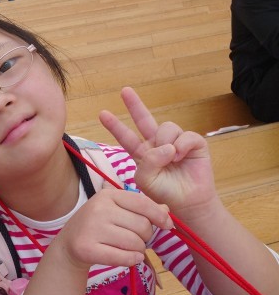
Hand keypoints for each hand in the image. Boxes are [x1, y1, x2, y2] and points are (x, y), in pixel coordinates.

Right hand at [56, 186, 171, 269]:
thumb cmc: (98, 225)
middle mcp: (98, 209)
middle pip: (142, 225)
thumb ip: (141, 208)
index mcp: (108, 195)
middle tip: (136, 239)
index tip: (167, 225)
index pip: (142, 203)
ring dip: (139, 250)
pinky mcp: (87, 249)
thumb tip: (166, 211)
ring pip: (135, 243)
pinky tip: (129, 257)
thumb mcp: (117, 210)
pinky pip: (124, 258)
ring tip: (129, 249)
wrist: (69, 243)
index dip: (159, 215)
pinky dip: (132, 260)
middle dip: (146, 236)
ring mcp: (92, 229)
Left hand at [99, 87, 216, 217]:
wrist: (187, 203)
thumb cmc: (164, 192)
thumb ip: (147, 162)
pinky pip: (186, 135)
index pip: (126, 137)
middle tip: (124, 91)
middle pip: (144, 119)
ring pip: (167, 127)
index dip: (115, 126)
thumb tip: (166, 146)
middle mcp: (157, 144)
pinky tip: (181, 157)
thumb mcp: (146, 179)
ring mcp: (175, 142)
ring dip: (166, 142)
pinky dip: (183, 146)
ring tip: (171, 158)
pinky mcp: (194, 144)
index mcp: (142, 154)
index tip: (102, 114)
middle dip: (135, 104)